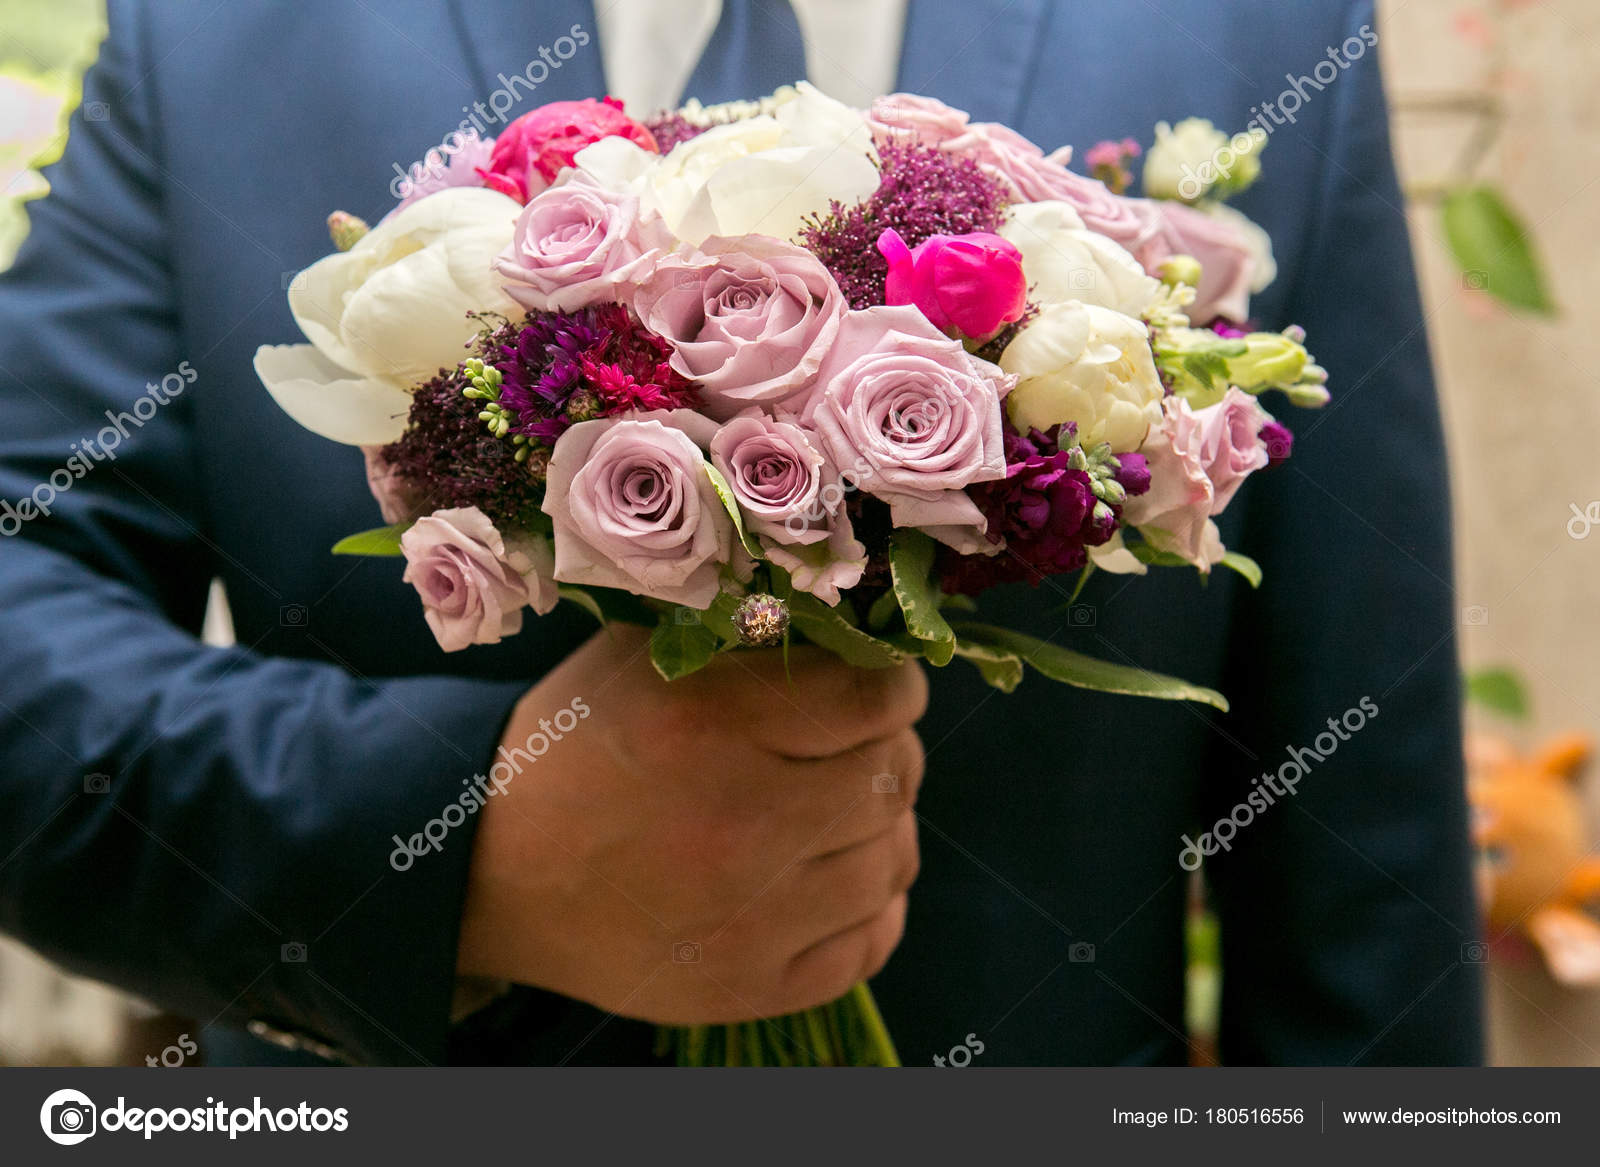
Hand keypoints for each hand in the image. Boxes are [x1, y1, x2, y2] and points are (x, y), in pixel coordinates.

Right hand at [456, 624, 926, 1024]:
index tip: (875, 686)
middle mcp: (738, 825)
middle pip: (892, 777)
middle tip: (851, 745)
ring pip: (892, 859)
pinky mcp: (750, 988)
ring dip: (879, 825)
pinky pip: (873, 941)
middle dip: (885, 748)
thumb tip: (859, 629)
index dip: (892, 685)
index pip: (877, 700)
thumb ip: (748, 633)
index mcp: (709, 724)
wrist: (490, 872)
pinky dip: (870, 904)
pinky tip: (830, 876)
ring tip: (835, 810)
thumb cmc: (576, 746)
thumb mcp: (643, 657)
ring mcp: (749, 921)